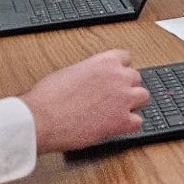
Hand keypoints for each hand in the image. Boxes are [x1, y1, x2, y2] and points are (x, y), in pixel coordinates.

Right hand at [22, 50, 147, 152]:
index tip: (114, 77)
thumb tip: (91, 81)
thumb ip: (88, 74)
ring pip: (143, 97)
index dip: (119, 69)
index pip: (125, 57)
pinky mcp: (121, 120)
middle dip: (125, 86)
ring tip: (117, 111)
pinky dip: (128, 125)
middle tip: (112, 97)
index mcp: (104, 62)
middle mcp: (118, 77)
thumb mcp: (69, 72)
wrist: (40, 119)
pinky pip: (138, 122)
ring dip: (132, 103)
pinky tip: (116, 126)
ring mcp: (123, 98)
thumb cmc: (47, 97)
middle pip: (135, 78)